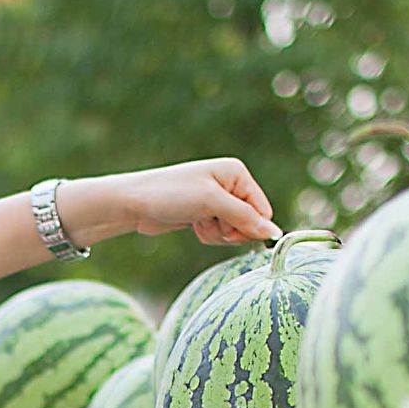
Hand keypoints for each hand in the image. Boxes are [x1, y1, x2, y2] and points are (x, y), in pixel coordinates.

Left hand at [57, 160, 279, 247]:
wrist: (134, 203)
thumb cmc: (170, 195)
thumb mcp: (211, 203)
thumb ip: (244, 217)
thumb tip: (274, 233)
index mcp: (237, 173)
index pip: (262, 209)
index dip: (250, 226)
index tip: (230, 232)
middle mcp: (230, 184)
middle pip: (250, 222)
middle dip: (231, 230)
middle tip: (209, 223)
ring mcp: (217, 200)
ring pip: (234, 231)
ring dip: (217, 234)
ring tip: (197, 221)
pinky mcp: (205, 213)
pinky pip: (219, 233)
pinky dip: (208, 234)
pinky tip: (192, 225)